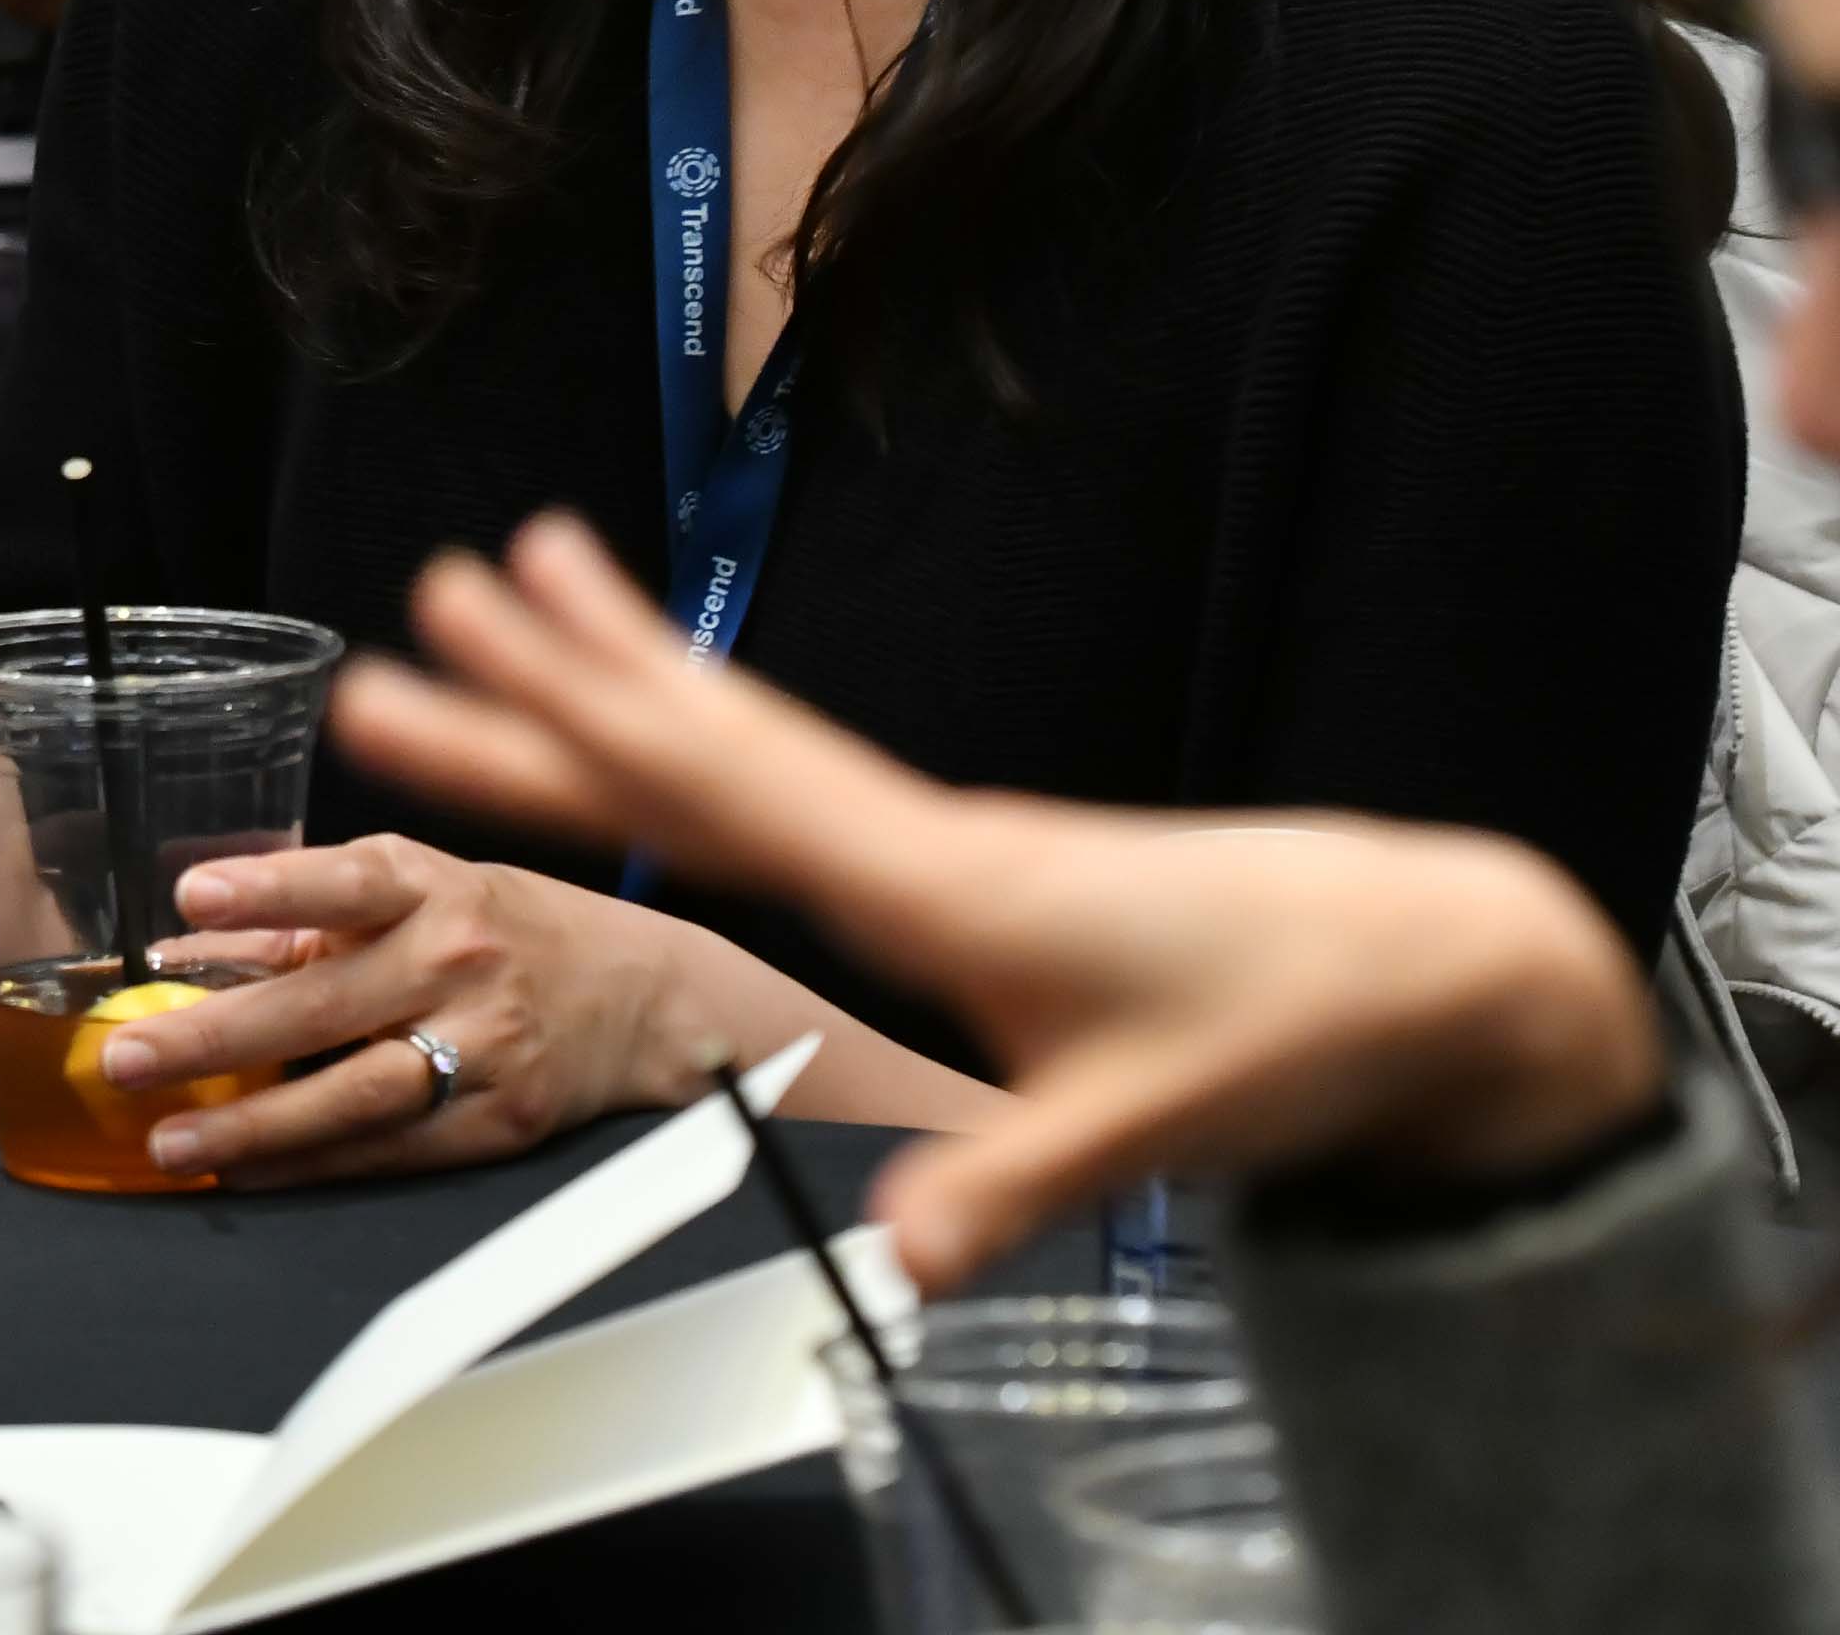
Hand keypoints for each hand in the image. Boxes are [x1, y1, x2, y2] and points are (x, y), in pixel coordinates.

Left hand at [88, 833, 720, 1183]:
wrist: (644, 995)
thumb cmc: (508, 928)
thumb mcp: (420, 889)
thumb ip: (304, 919)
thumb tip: (185, 944)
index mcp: (431, 885)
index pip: (343, 881)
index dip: (270, 888)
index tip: (194, 896)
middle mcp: (456, 960)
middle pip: (324, 1004)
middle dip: (215, 1033)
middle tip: (125, 1056)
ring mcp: (480, 1045)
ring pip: (351, 1095)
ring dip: (253, 1126)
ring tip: (171, 1142)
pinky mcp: (496, 1120)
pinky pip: (387, 1149)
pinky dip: (309, 1163)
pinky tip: (244, 1171)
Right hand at [331, 514, 1669, 1284]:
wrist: (1412, 955)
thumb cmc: (1290, 1023)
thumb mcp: (1155, 1128)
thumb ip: (1014, 1184)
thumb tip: (905, 1261)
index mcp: (936, 880)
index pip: (717, 786)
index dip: (582, 717)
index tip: (473, 636)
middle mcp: (919, 833)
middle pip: (699, 741)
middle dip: (558, 676)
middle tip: (427, 594)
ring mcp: (938, 836)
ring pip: (744, 737)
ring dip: (623, 670)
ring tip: (518, 579)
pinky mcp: (963, 859)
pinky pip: (795, 776)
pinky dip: (710, 728)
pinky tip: (669, 716)